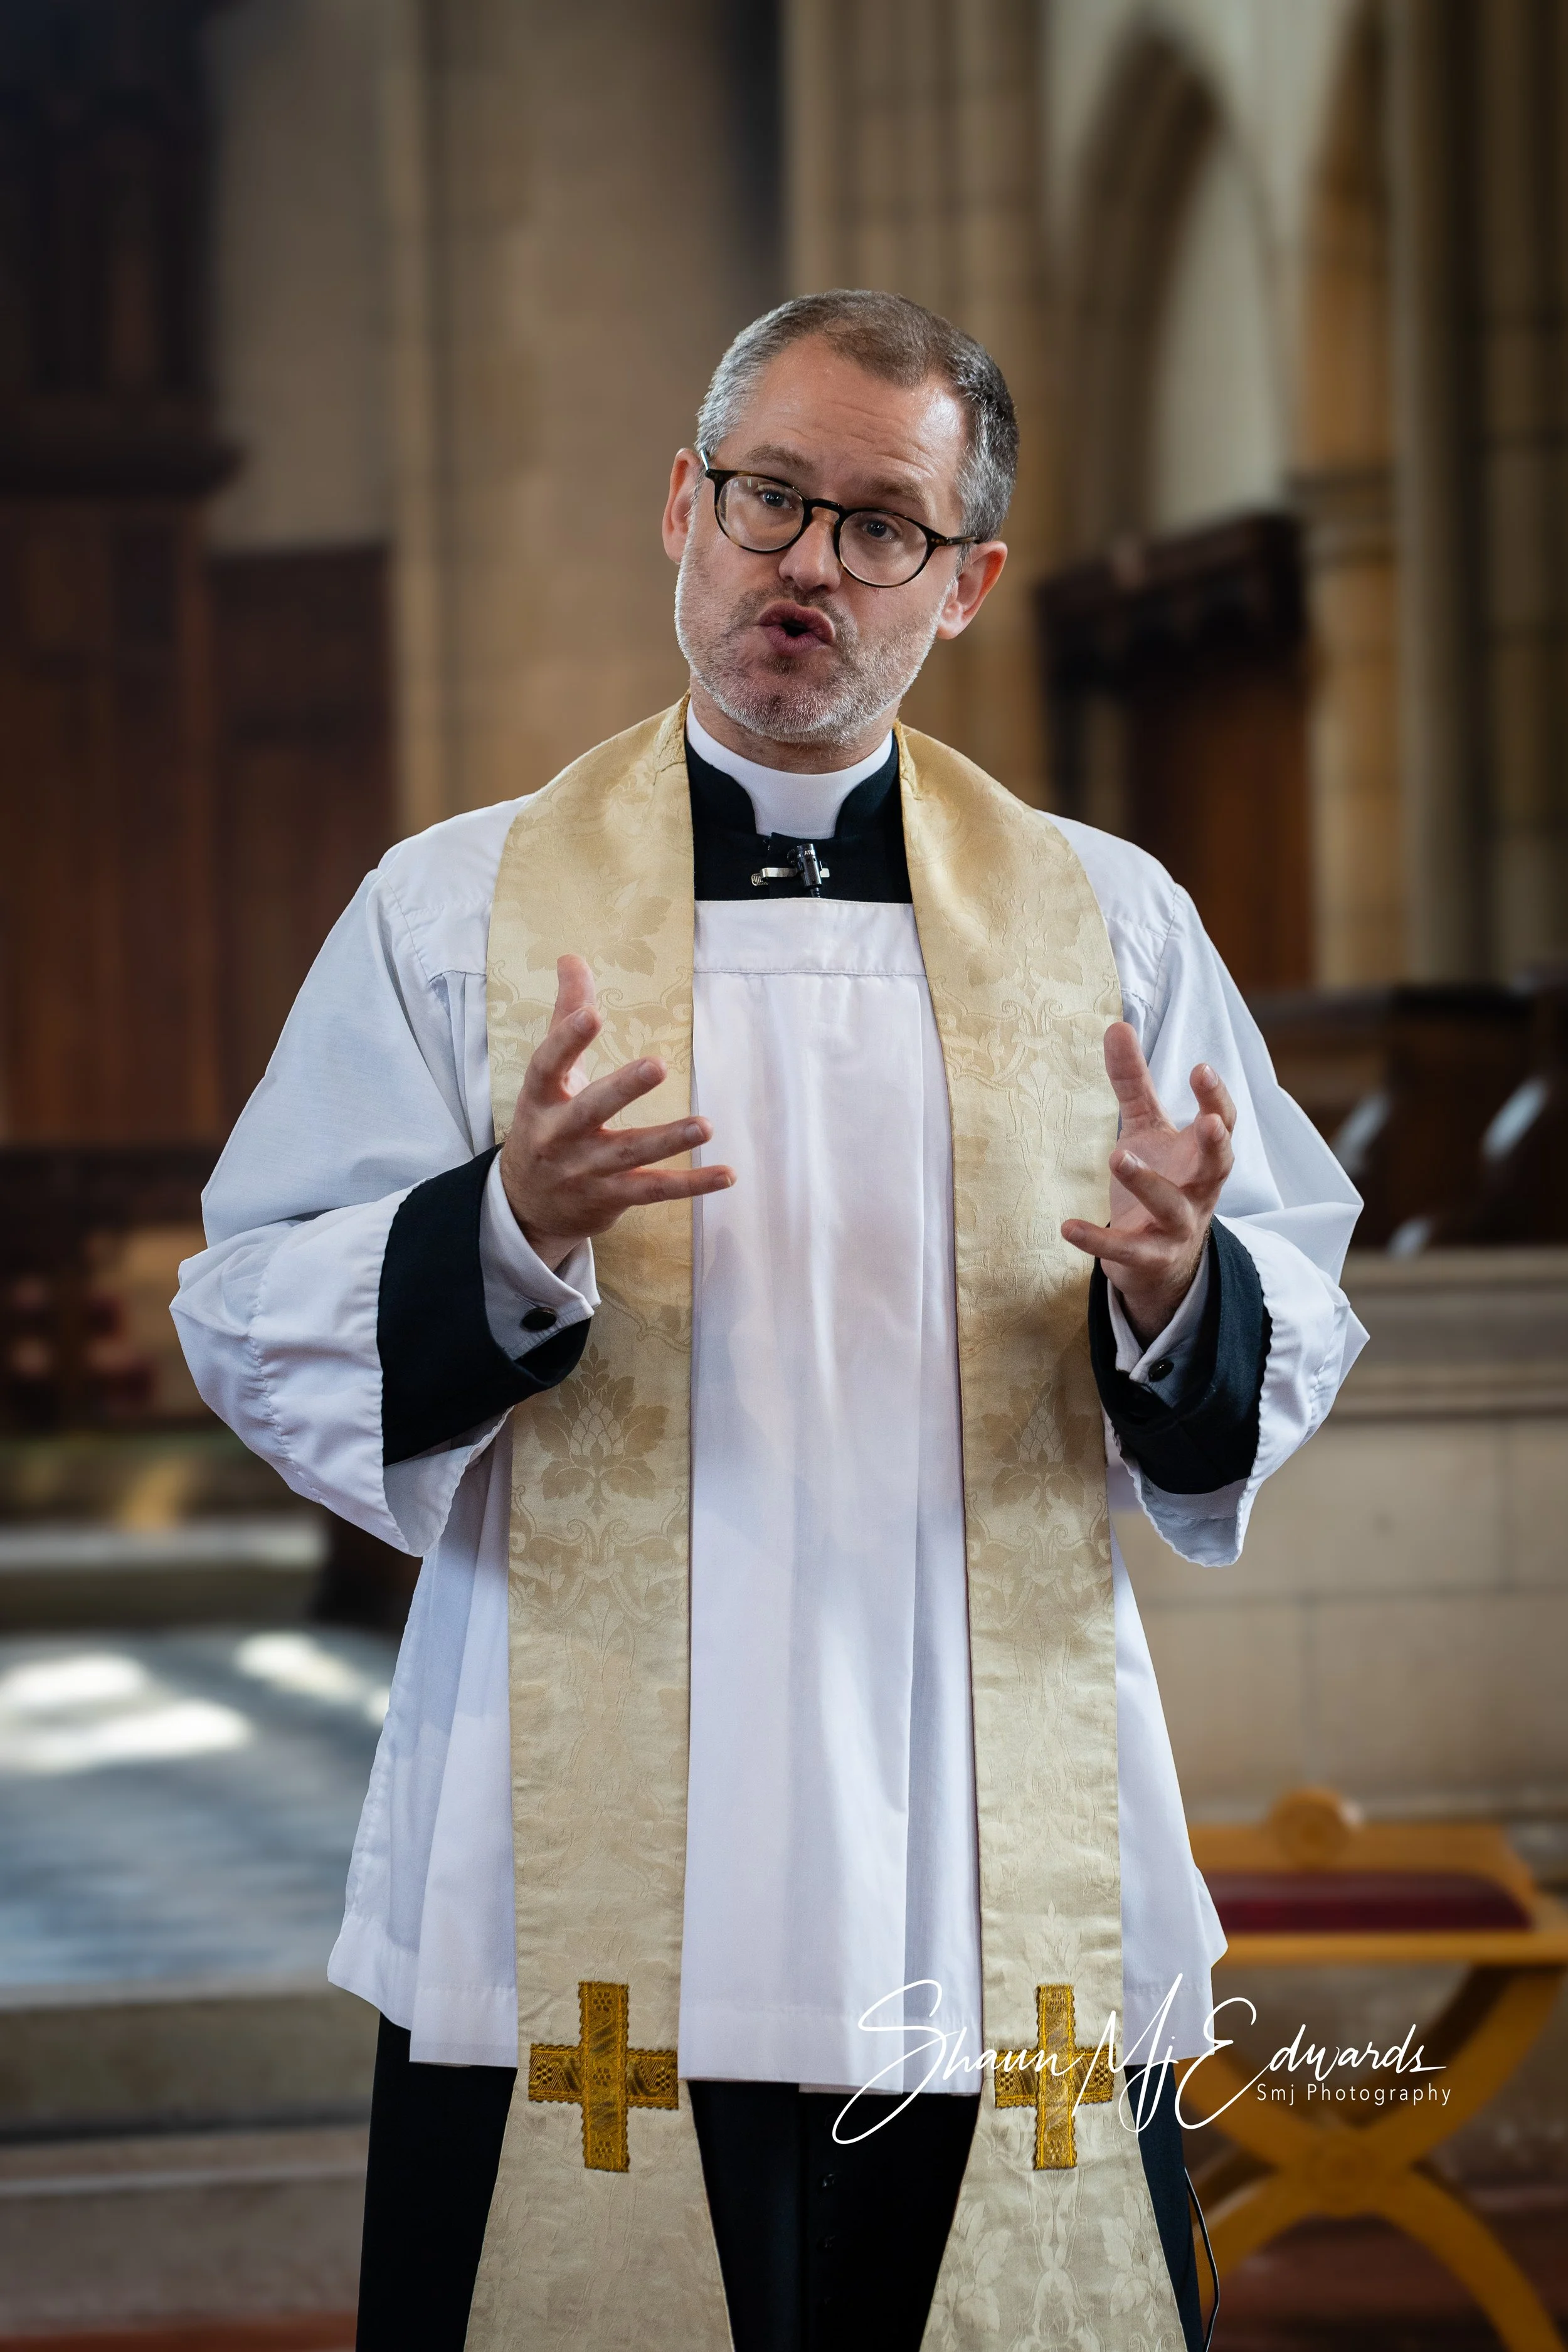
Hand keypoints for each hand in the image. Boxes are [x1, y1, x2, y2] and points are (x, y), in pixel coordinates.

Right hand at [499, 955, 733, 1270]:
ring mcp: (585, 1170)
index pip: (547, 1065)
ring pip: (629, 1154)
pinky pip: (654, 1191)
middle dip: (622, 1089)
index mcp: (541, 1098)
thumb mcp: (546, 1075)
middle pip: (590, 1110)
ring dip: (667, 1140)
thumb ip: (564, 1015)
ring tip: (704, 1125)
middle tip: (657, 1065)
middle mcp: (559, 1136)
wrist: (526, 1203)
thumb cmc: (544, 1123)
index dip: (567, 1040)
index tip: (591, 1013)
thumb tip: (571, 957)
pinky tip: (726, 1174)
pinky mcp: (611, 1198)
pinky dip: (691, 1185)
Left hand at [1061, 1022, 1235, 1346]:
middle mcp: (1199, 1190)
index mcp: (1202, 1155)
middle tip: (1205, 1123)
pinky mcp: (1149, 1258)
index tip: (1200, 1068)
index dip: (1215, 1097)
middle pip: (1218, 1166)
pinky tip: (1067, 1227)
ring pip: (1172, 1207)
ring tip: (1118, 1157)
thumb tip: (1116, 1025)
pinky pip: (1126, 1250)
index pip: (1222, 1122)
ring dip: (1148, 1183)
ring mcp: (1177, 1227)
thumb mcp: (1146, 1130)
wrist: (1159, 1262)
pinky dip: (1099, 1240)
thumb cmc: (1160, 1180)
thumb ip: (1134, 1082)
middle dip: (1214, 1144)